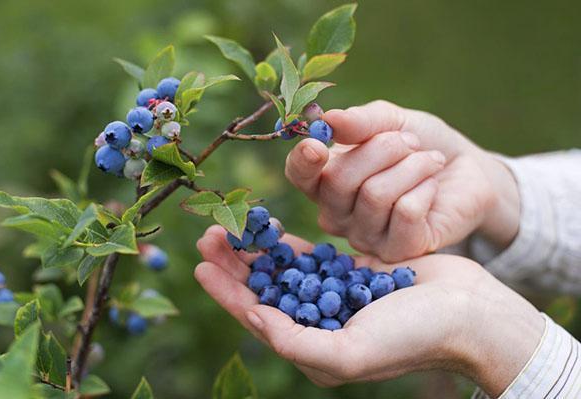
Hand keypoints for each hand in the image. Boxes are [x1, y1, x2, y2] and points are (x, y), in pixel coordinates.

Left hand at [195, 226, 543, 396]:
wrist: (466, 312)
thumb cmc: (412, 338)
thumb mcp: (350, 352)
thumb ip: (297, 342)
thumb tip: (255, 319)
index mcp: (313, 348)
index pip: (257, 318)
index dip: (226, 292)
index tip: (200, 265)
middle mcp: (318, 323)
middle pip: (264, 290)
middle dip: (234, 264)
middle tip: (208, 234)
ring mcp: (333, 295)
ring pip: (282, 270)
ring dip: (255, 249)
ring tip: (230, 225)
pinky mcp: (350, 272)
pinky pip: (310, 255)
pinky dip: (288, 243)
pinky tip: (269, 228)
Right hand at [285, 100, 519, 261]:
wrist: (466, 170)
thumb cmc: (420, 144)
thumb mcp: (392, 121)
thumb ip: (360, 122)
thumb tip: (329, 120)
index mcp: (326, 180)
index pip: (299, 176)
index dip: (303, 162)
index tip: (318, 144)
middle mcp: (338, 214)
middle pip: (339, 181)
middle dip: (382, 149)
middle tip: (410, 142)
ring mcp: (365, 237)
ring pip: (375, 195)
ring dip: (411, 166)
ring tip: (429, 161)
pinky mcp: (398, 251)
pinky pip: (405, 213)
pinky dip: (425, 188)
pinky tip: (432, 188)